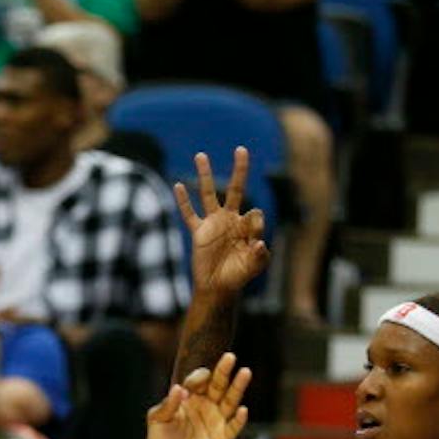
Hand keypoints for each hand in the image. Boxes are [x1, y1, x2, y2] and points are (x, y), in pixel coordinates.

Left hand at [147, 352, 252, 438]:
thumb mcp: (157, 422)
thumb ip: (167, 405)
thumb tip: (178, 388)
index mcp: (190, 398)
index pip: (199, 381)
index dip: (197, 379)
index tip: (189, 387)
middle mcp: (206, 406)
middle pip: (218, 384)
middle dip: (224, 371)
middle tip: (230, 356)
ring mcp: (216, 421)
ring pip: (231, 400)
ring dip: (238, 387)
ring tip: (245, 372)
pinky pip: (234, 426)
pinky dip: (238, 419)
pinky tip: (242, 410)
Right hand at [173, 148, 270, 297]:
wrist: (218, 287)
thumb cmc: (238, 276)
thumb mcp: (254, 266)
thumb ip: (260, 256)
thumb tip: (260, 242)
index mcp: (247, 226)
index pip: (255, 214)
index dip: (256, 225)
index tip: (254, 243)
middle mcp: (231, 219)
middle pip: (236, 189)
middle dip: (240, 170)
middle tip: (241, 150)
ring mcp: (213, 224)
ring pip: (208, 194)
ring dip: (205, 175)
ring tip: (201, 155)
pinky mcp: (199, 233)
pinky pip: (189, 214)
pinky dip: (183, 201)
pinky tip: (177, 185)